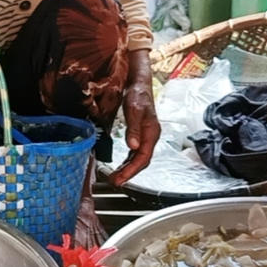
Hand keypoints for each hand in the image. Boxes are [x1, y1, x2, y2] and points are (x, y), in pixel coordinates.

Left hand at [109, 49, 159, 186]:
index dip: (132, 170)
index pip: (143, 158)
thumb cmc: (138, 94)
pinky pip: (135, 153)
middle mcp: (150, 137)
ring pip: (138, 159)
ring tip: (115, 178)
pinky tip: (120, 166)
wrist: (139, 84)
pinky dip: (128, 162)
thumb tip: (133, 146)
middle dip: (129, 174)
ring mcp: (146, 136)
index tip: (120, 179)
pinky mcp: (140, 135)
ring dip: (128, 170)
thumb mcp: (134, 110)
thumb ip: (134, 128)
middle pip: (141, 161)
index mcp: (151, 133)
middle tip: (115, 182)